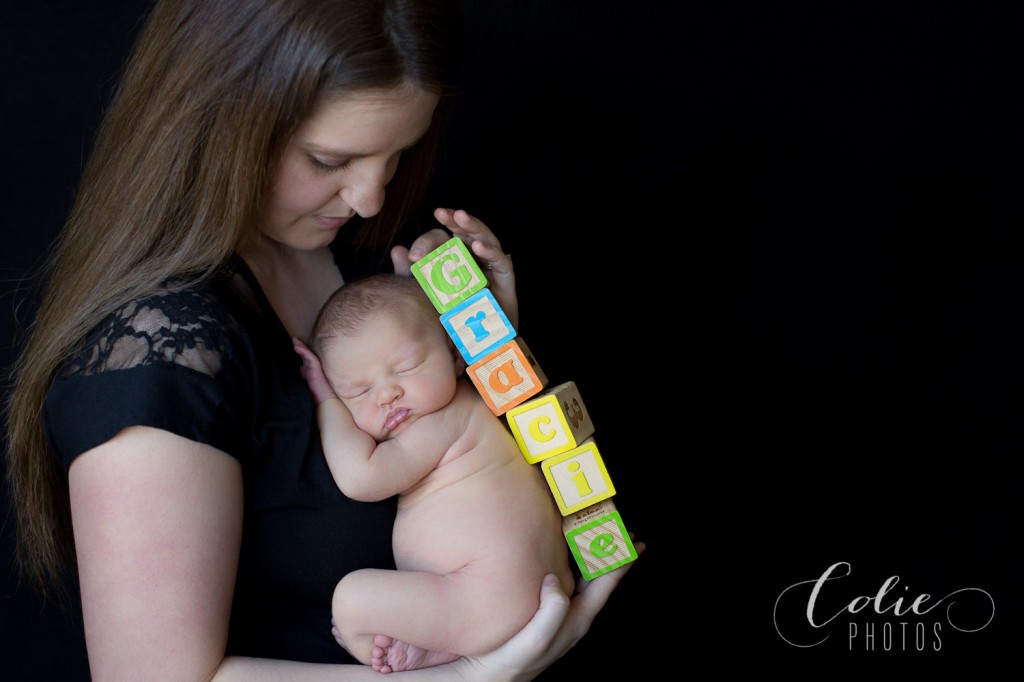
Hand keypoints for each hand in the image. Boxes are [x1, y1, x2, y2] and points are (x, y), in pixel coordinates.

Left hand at [292, 337, 336, 404]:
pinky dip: (303, 351)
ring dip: (301, 347)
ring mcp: (316, 367)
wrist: (325, 399)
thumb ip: (305, 375)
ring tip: (294, 340)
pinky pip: (309, 357)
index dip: (302, 353)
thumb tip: (300, 368)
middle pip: (307, 355)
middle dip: (301, 347)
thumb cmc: (319, 394)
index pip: (307, 360)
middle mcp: (315, 368)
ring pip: (308, 354)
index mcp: (313, 371)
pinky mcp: (316, 368)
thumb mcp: (309, 382)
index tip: (296, 348)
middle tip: (294, 340)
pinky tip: (297, 347)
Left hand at [391, 208, 517, 328]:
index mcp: (455, 260)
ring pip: (485, 239)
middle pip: (465, 233)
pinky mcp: (507, 281)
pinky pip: (501, 262)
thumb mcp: (430, 296)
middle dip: (454, 220)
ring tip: (460, 218)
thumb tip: (398, 250)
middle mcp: (474, 261)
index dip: (428, 242)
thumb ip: (414, 275)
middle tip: (440, 213)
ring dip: (473, 227)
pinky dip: (490, 251)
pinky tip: (478, 246)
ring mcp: (491, 269)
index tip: (414, 256)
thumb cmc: (455, 320)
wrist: (478, 349)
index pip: (442, 242)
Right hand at [452, 542, 643, 681]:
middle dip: (612, 556)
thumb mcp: (536, 640)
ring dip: (592, 558)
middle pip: (599, 580)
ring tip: (598, 536)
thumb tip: (555, 579)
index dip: (621, 564)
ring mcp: (558, 615)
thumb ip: (552, 612)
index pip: (605, 586)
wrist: (484, 676)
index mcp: (576, 621)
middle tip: (621, 531)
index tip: (635, 543)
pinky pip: (564, 582)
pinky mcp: (542, 612)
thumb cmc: (509, 662)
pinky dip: (570, 564)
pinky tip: (562, 555)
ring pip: (583, 580)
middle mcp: (572, 617)